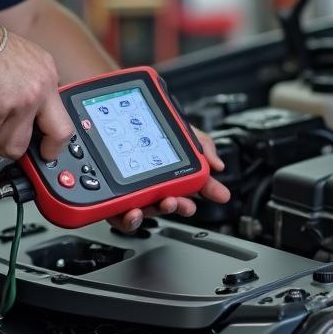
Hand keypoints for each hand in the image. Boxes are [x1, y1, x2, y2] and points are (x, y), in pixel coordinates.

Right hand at [0, 22, 73, 160]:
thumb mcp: (23, 61)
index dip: (54, 146)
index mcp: (47, 79)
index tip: (46, 153)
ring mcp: (20, 102)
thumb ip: (30, 88)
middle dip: (15, 148)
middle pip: (35, 142)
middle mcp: (38, 92)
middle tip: (0, 140)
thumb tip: (27, 115)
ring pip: (7, 144)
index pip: (63, 125)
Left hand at [109, 127, 230, 232]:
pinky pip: (121, 217)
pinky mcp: (113, 200)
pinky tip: (134, 212)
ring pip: (149, 211)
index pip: (193, 184)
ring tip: (162, 202)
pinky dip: (129, 220)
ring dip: (158, 211)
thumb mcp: (178, 127)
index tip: (221, 194)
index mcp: (172, 171)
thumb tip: (217, 165)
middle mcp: (154, 184)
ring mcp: (134, 193)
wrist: (111, 113)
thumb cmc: (143, 123)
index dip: (209, 190)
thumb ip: (202, 143)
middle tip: (181, 201)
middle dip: (180, 206)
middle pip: (172, 202)